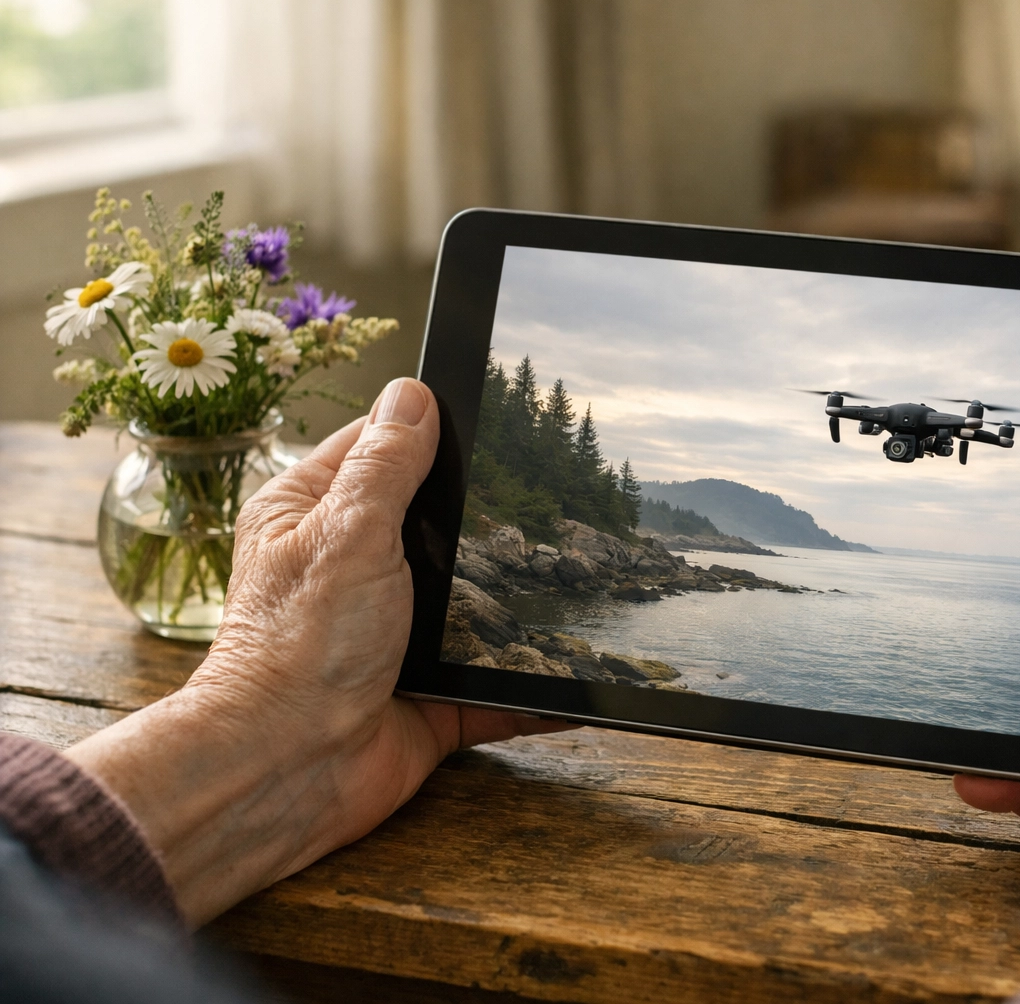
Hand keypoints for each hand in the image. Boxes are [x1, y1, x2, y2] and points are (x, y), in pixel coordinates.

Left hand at [67, 378, 568, 924]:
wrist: (290, 771)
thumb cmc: (297, 648)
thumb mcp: (348, 531)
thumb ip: (386, 464)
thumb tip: (414, 393)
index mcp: (315, 517)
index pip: (378, 448)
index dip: (430, 431)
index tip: (491, 410)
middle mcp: (354, 571)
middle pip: (438, 523)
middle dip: (491, 517)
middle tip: (555, 492)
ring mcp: (395, 634)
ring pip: (475, 603)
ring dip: (519, 602)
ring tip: (582, 573)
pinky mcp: (431, 695)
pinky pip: (498, 684)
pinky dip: (536, 685)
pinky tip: (584, 669)